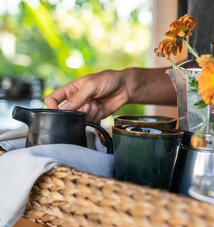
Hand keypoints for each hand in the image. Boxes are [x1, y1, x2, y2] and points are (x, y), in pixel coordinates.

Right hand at [44, 68, 175, 122]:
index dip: (52, 107)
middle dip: (78, 111)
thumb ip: (78, 97)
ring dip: (89, 113)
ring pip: (79, 119)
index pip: (52, 99)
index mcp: (70, 89)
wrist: (125, 87)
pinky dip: (96, 117)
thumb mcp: (91, 85)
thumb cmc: (108, 80)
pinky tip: (101, 108)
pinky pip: (90, 122)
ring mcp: (85, 109)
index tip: (60, 112)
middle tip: (88, 104)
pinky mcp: (94, 115)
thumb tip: (64, 108)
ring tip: (97, 104)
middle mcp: (76, 100)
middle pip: (67, 113)